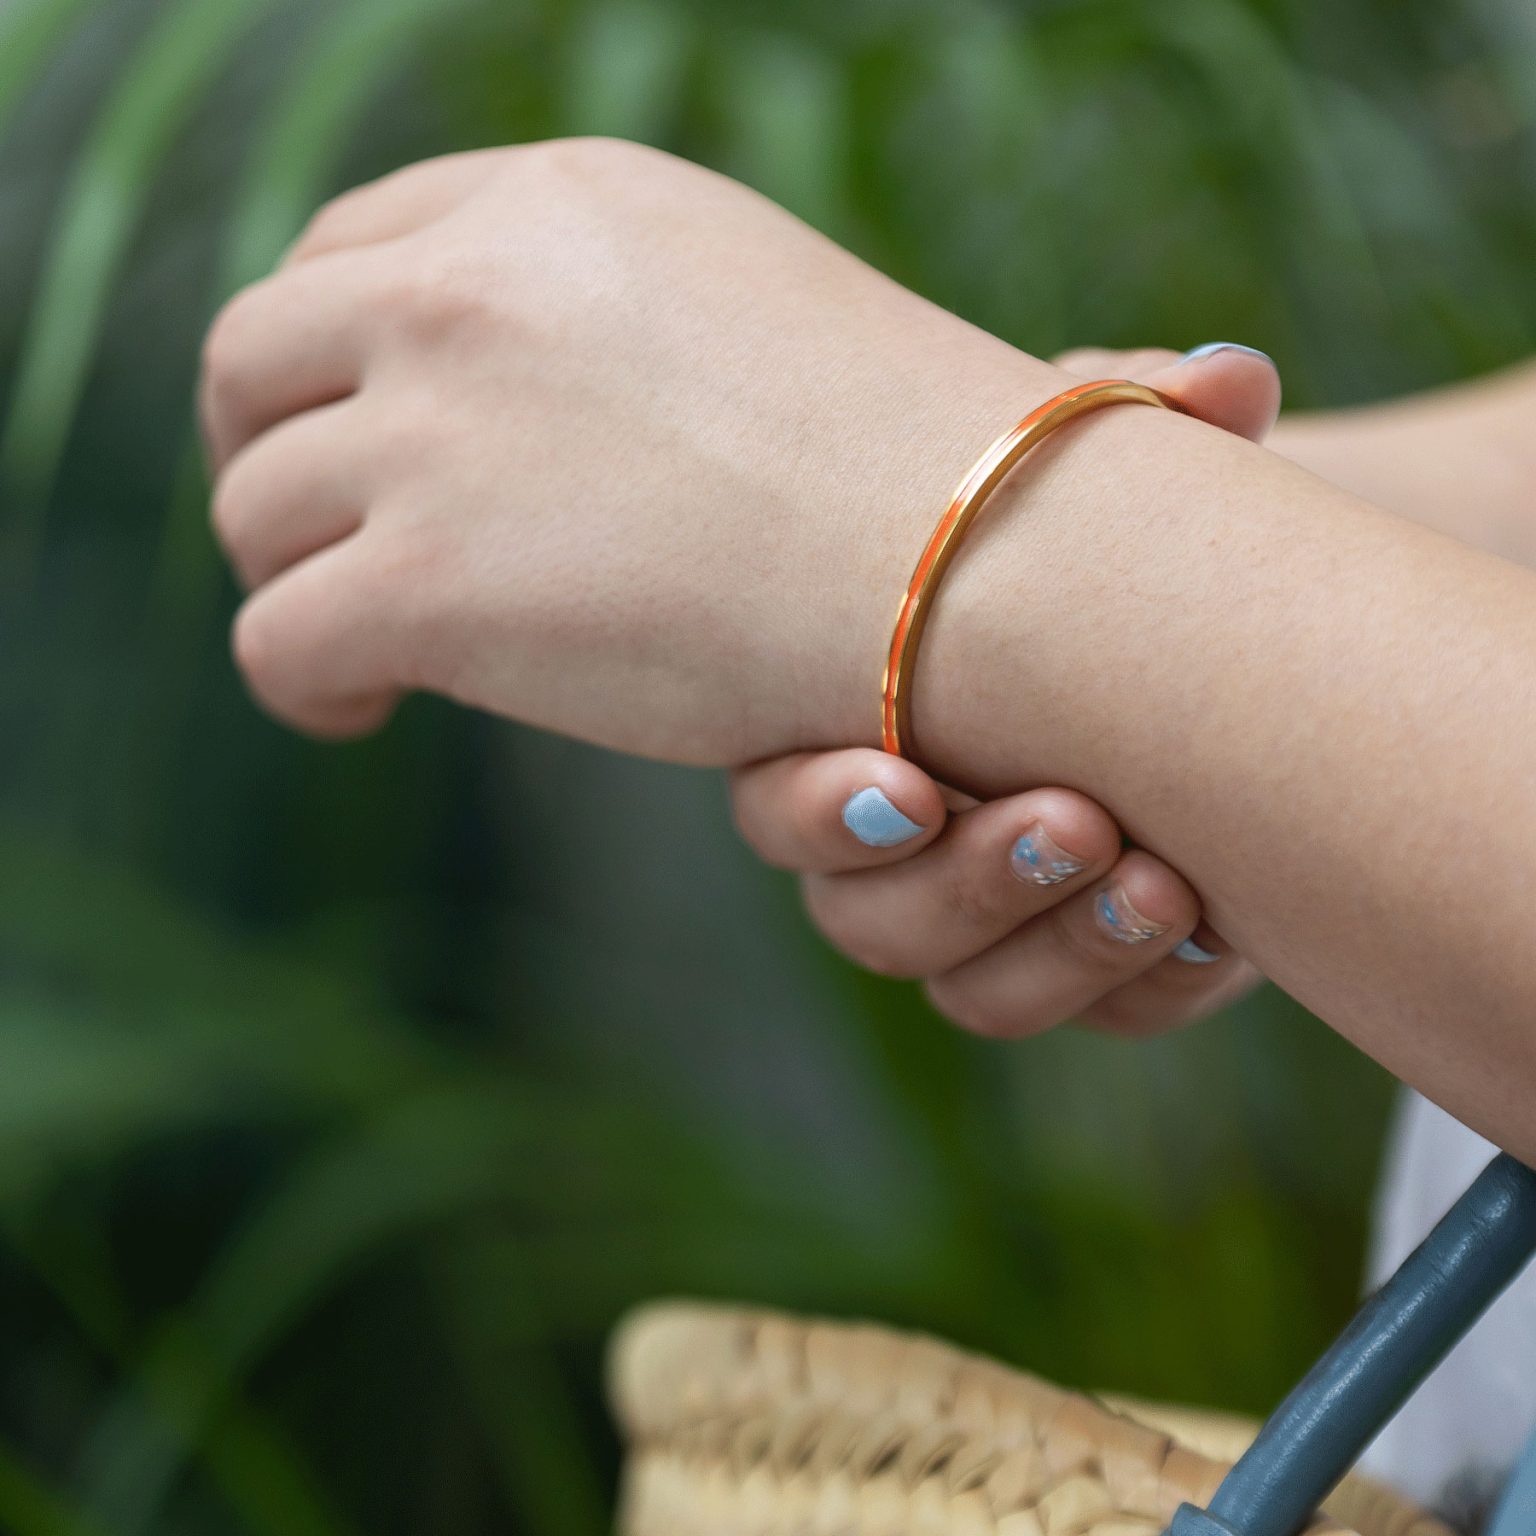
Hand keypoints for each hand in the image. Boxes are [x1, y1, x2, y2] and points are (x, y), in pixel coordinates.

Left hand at [203, 138, 1079, 761]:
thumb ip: (606, 323)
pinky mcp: (429, 585)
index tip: (352, 433)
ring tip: (357, 644)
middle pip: (259, 358)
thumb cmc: (907, 465)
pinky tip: (358, 709)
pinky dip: (300, 685)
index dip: (327, 357)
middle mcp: (468, 291)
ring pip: (257, 509)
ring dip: (288, 575)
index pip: (353, 253)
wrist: (980, 560)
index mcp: (553, 205)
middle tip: (317, 539)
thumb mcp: (743, 308)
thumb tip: (534, 409)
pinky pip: (279, 639)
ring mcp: (436, 433)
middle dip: (265, 452)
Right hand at [730, 344, 1277, 1037]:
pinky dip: (1158, 984)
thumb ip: (1125, 417)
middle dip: (966, 884)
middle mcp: (901, 851)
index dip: (824, 812)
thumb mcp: (1082, 470)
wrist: (1171, 628)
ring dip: (1062, 949)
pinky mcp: (1090, 964)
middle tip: (1074, 818)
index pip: (781, 810)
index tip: (912, 780)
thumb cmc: (1078, 541)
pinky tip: (1229, 927)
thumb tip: (1224, 376)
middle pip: (871, 924)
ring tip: (1166, 882)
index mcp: (850, 737)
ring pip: (979, 996)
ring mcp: (992, 921)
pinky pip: (1104, 1019)